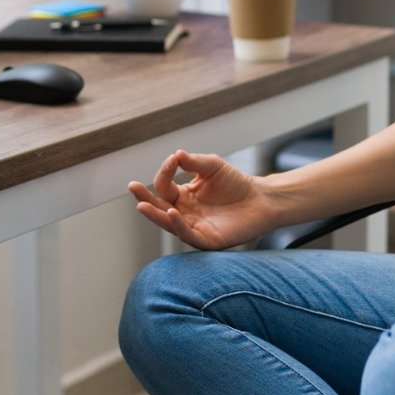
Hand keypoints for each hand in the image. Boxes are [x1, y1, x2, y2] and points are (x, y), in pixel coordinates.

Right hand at [127, 150, 274, 249]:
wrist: (262, 199)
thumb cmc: (237, 183)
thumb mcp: (213, 167)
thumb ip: (195, 162)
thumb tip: (176, 154)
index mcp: (183, 196)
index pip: (164, 186)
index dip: (165, 172)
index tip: (173, 160)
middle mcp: (184, 213)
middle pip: (159, 207)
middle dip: (145, 198)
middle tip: (133, 187)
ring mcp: (194, 227)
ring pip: (169, 223)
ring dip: (155, 215)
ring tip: (142, 205)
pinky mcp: (207, 240)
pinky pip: (187, 235)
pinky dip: (178, 225)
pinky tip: (172, 213)